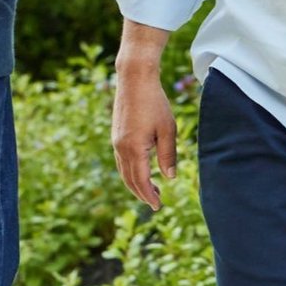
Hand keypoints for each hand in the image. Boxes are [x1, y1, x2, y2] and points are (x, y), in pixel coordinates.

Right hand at [112, 46, 175, 209]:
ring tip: (152, 189)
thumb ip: (168, 155)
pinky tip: (141, 170)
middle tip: (156, 203)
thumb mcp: (168, 130)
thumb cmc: (155, 103)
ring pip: (123, 171)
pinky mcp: (116, 135)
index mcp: (134, 149)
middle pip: (129, 179)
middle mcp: (121, 148)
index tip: (158, 206)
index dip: (149, 196)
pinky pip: (121, 160)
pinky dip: (130, 171)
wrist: (134, 80)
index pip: (140, 181)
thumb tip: (169, 178)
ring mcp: (116, 141)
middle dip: (142, 194)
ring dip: (136, 183)